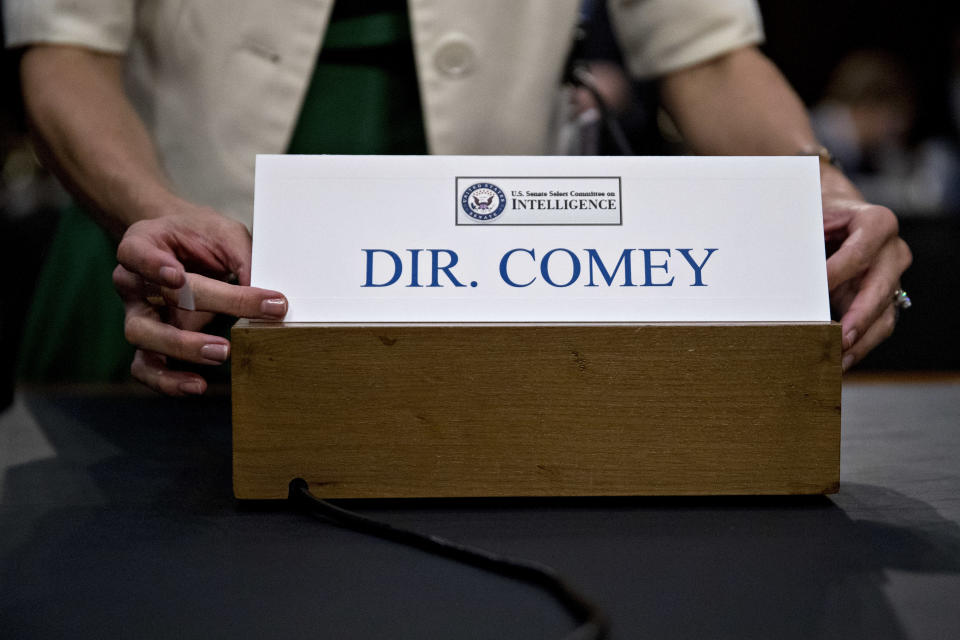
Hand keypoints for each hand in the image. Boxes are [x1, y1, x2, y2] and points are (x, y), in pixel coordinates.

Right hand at [112, 205, 286, 394]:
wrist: (183, 243)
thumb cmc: (202, 236)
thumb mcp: (226, 235)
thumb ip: (244, 260)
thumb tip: (270, 300)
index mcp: (142, 244)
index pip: (137, 253)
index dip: (153, 265)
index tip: (177, 276)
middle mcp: (132, 281)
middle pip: (150, 300)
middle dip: (189, 310)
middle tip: (224, 335)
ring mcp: (138, 313)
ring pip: (143, 337)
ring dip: (182, 349)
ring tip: (220, 354)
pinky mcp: (149, 341)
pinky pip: (147, 367)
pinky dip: (169, 380)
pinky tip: (197, 385)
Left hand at [821, 177, 911, 371]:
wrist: (839, 212)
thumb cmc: (821, 213)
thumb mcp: (813, 214)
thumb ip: (802, 236)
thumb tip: (773, 266)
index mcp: (877, 223)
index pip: (858, 254)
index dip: (837, 273)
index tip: (816, 290)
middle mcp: (892, 252)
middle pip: (879, 289)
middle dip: (858, 317)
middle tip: (839, 338)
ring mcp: (892, 277)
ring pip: (884, 314)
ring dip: (861, 340)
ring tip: (839, 360)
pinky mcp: (884, 298)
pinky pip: (878, 326)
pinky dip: (861, 345)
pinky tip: (842, 360)